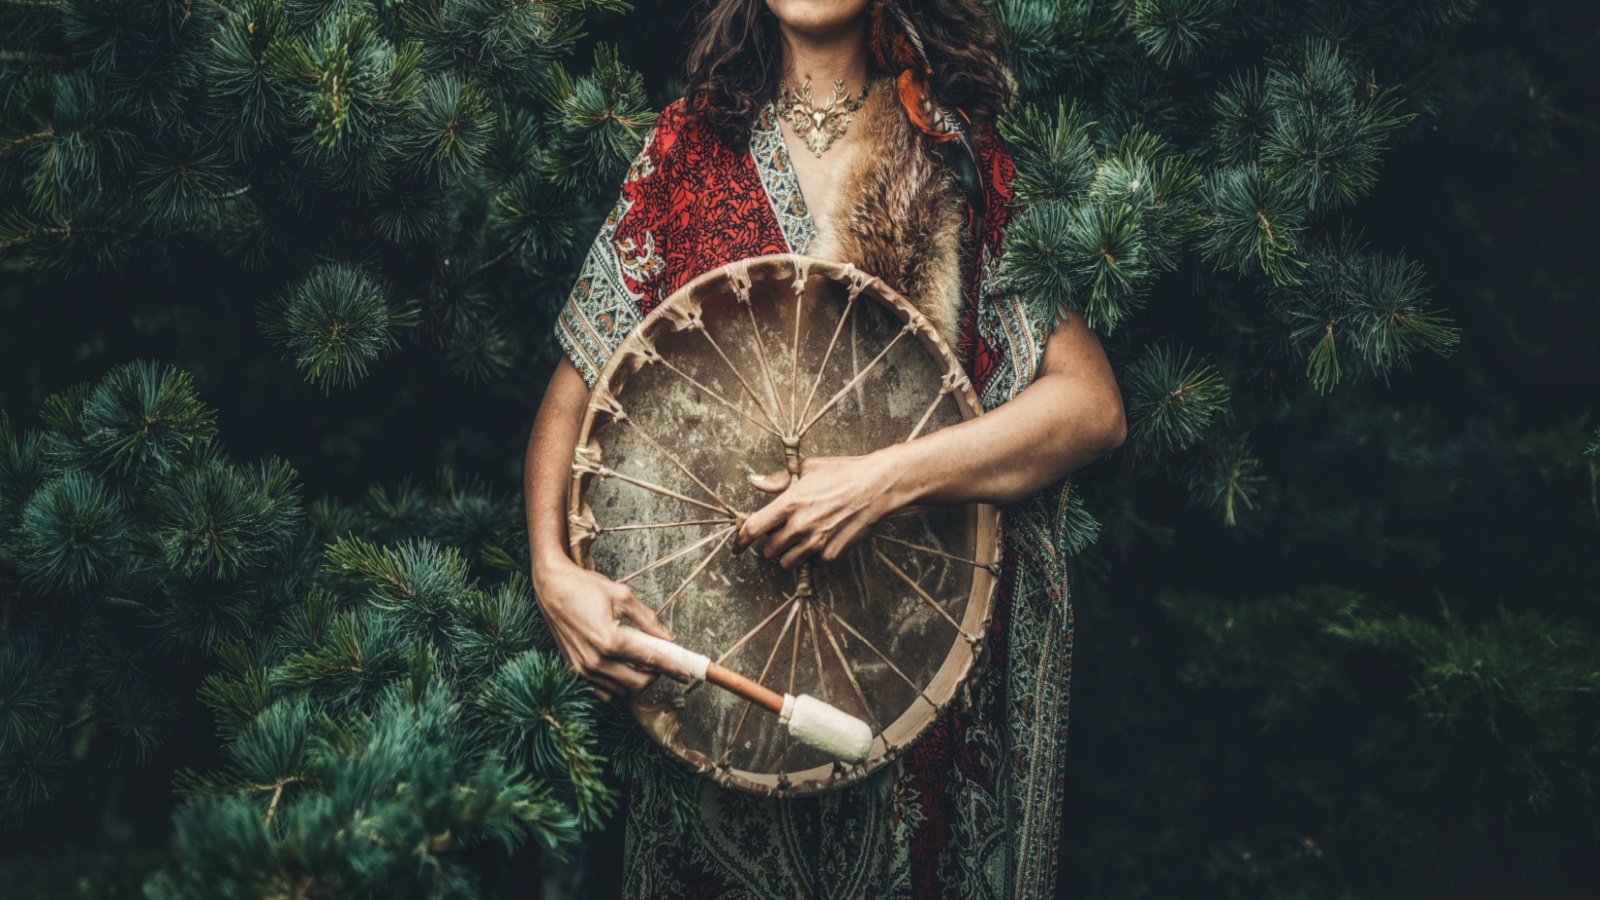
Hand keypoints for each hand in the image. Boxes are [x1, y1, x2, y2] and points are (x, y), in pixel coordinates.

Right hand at [532, 558, 689, 699]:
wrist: (551, 587)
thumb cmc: (585, 587)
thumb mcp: (622, 596)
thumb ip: (648, 620)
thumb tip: (668, 637)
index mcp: (610, 641)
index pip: (650, 661)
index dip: (672, 668)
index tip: (686, 672)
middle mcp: (596, 660)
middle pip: (638, 684)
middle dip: (655, 675)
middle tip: (661, 660)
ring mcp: (583, 669)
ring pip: (621, 691)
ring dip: (636, 680)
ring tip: (639, 659)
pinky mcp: (574, 671)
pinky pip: (603, 691)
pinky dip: (616, 685)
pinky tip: (621, 668)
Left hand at [732, 453, 905, 568]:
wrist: (876, 486)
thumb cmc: (842, 472)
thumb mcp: (807, 468)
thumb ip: (778, 480)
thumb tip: (756, 482)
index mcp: (789, 503)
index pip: (754, 528)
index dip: (740, 540)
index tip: (736, 546)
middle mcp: (800, 526)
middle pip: (768, 551)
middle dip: (768, 545)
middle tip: (776, 537)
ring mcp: (816, 542)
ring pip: (786, 562)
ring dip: (786, 554)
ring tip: (796, 541)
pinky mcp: (831, 554)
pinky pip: (812, 563)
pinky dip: (811, 556)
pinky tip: (819, 540)